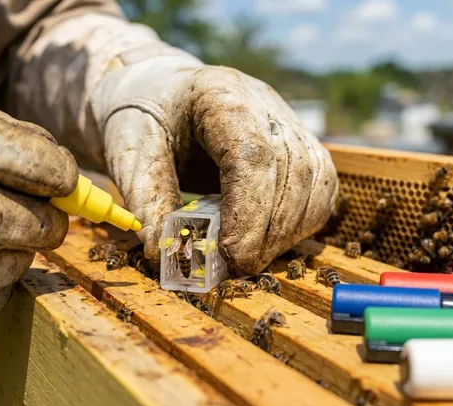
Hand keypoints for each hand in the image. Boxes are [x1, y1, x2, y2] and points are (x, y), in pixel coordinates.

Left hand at [93, 60, 337, 274]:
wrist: (160, 90)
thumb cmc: (142, 116)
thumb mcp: (131, 153)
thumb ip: (147, 199)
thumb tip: (164, 253)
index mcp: (220, 95)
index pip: (253, 155)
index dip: (249, 212)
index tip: (231, 256)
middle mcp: (264, 103)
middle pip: (291, 170)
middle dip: (270, 230)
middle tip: (239, 268)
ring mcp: (288, 120)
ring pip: (315, 178)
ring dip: (289, 230)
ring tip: (252, 257)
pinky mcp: (301, 141)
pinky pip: (321, 184)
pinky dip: (303, 220)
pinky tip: (272, 239)